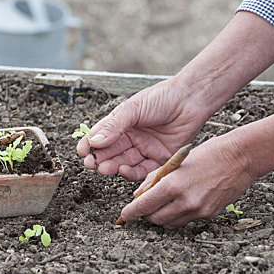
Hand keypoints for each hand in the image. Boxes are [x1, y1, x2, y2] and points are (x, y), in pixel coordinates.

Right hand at [77, 78, 209, 180]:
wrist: (191, 100)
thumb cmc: (162, 98)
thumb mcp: (133, 109)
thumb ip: (113, 126)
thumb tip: (94, 141)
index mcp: (122, 124)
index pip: (101, 137)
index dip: (90, 145)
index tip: (82, 152)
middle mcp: (132, 138)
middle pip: (112, 153)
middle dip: (100, 159)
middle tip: (91, 165)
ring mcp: (145, 149)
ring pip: (125, 163)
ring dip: (113, 167)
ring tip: (105, 169)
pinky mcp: (160, 159)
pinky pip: (144, 171)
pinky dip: (133, 174)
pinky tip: (124, 171)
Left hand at [120, 134, 255, 227]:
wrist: (240, 158)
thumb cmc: (207, 154)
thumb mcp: (175, 162)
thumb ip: (154, 179)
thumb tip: (138, 195)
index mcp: (173, 185)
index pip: (144, 205)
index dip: (131, 213)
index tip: (124, 216)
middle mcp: (185, 201)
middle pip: (154, 219)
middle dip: (145, 214)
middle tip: (143, 206)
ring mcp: (198, 210)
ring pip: (169, 223)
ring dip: (160, 216)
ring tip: (161, 204)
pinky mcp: (209, 215)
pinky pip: (185, 221)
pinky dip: (177, 215)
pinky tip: (178, 203)